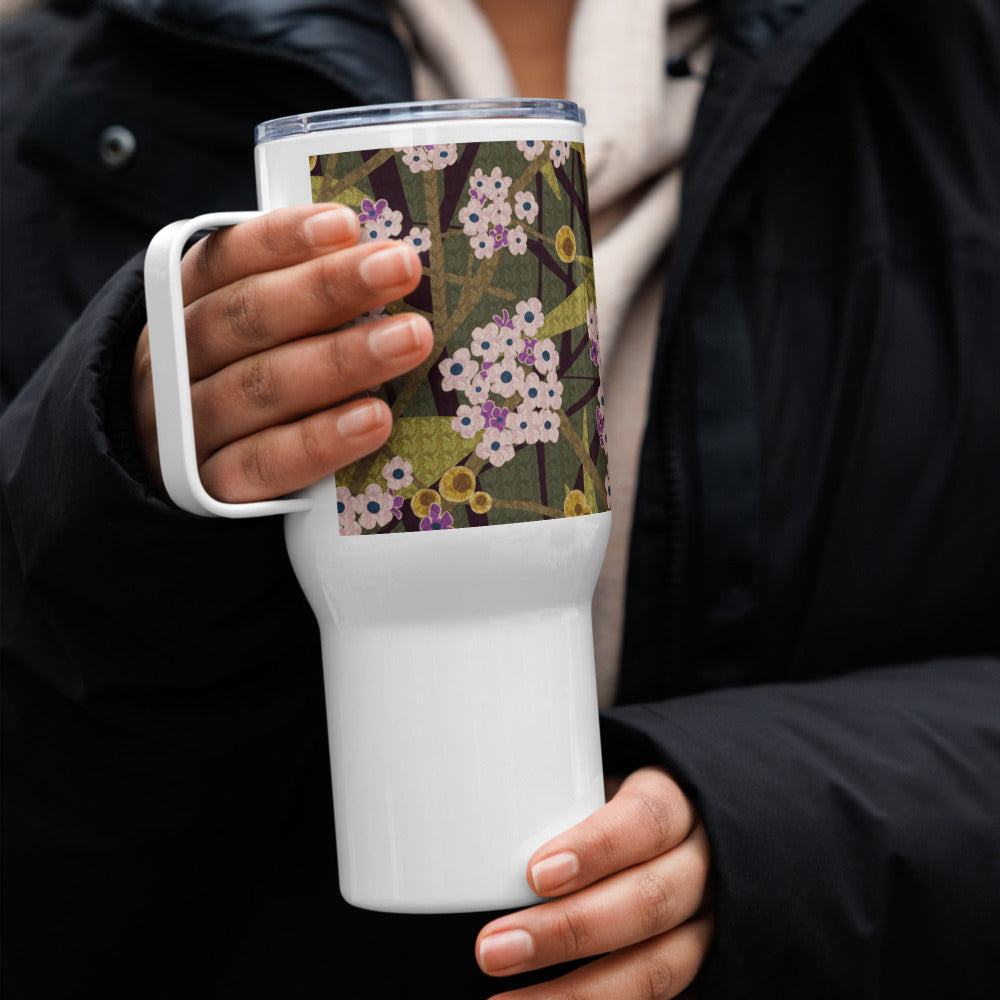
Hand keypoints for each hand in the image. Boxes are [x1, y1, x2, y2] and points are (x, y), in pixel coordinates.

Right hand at [132, 204, 432, 500]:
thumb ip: (297, 292)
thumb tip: (385, 258)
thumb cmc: (233, 374)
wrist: (173, 464)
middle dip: (328, 288)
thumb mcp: (245, 323)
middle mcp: (174, 359)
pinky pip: (266, 463)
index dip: (283, 239)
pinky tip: (376, 419)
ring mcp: (188, 426)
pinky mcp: (212, 486)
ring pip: (260, 387)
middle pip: (247, 316)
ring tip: (411, 339)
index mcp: (181, 302)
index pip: (225, 258)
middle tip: (402, 267)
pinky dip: (321, 440)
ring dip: (341, 360)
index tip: (347, 223)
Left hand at [476, 767, 712, 998]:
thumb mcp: (592, 785)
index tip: (534, 873)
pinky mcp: (700, 973)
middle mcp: (702, 866)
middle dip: (566, 931)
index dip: (595, 849)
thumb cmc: (609, 807)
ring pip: (657, 969)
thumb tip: (465, 822)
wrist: (672, 839)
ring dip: (577, 993)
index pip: (646, 821)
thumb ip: (552, 802)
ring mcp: (706, 927)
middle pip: (648, 902)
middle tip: (490, 948)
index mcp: (675, 804)